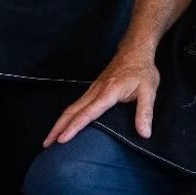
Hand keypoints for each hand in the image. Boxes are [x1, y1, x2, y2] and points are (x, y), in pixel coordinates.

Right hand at [43, 49, 160, 145]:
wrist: (134, 50)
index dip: (74, 127)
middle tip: (46, 144)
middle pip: (72, 111)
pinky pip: (77, 104)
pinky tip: (65, 124)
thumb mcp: (149, 90)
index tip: (62, 140)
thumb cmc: (141, 70)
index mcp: (108, 93)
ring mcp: (92, 89)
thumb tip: (144, 134)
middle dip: (58, 128)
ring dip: (59, 122)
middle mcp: (95, 91)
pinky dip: (67, 116)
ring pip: (72, 107)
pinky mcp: (93, 89)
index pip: (87, 113)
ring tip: (50, 139)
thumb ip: (145, 112)